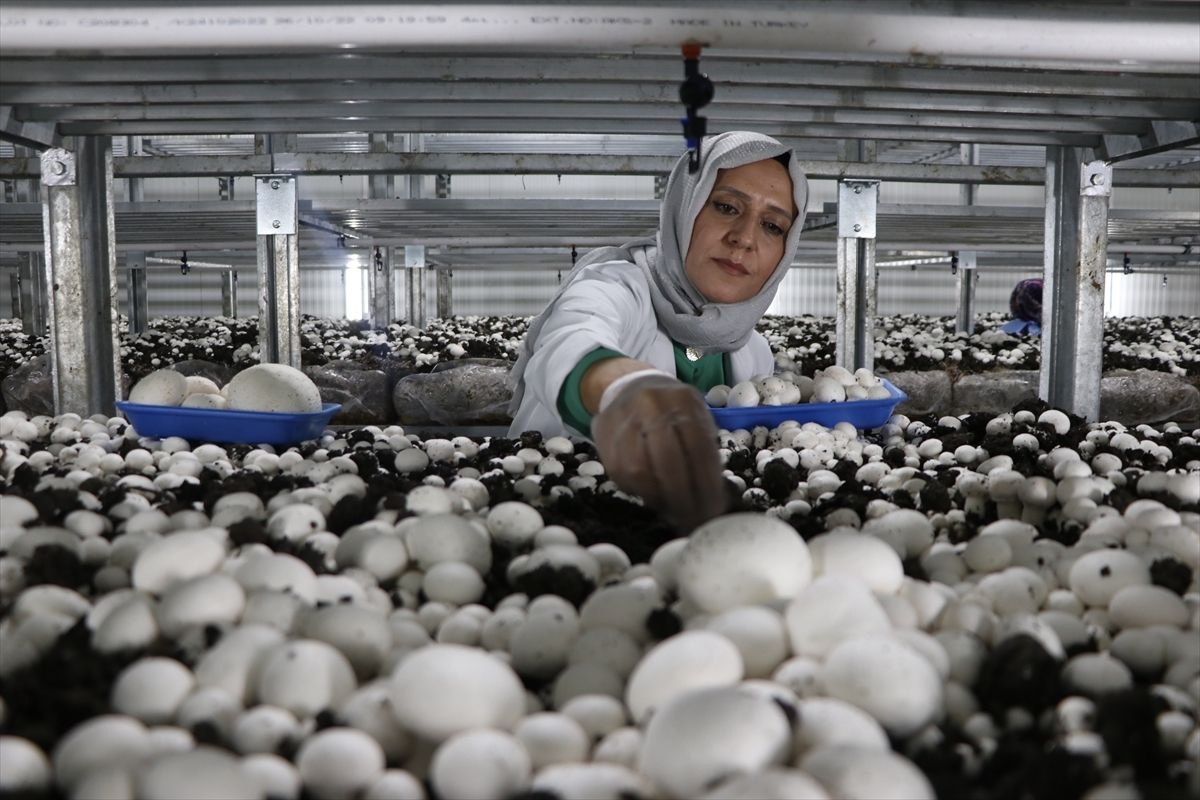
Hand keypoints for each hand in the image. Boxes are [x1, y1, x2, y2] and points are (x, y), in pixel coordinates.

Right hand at [591, 374, 727, 530]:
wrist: (628, 387)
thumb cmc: (671, 412)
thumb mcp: (694, 419)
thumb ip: (703, 452)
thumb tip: (711, 500)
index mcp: (682, 400)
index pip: (699, 448)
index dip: (707, 485)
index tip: (712, 511)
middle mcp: (651, 405)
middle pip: (668, 461)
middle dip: (683, 498)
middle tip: (692, 521)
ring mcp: (623, 420)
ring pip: (640, 470)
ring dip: (659, 498)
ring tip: (673, 512)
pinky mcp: (604, 435)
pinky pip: (621, 474)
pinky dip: (640, 491)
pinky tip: (653, 496)